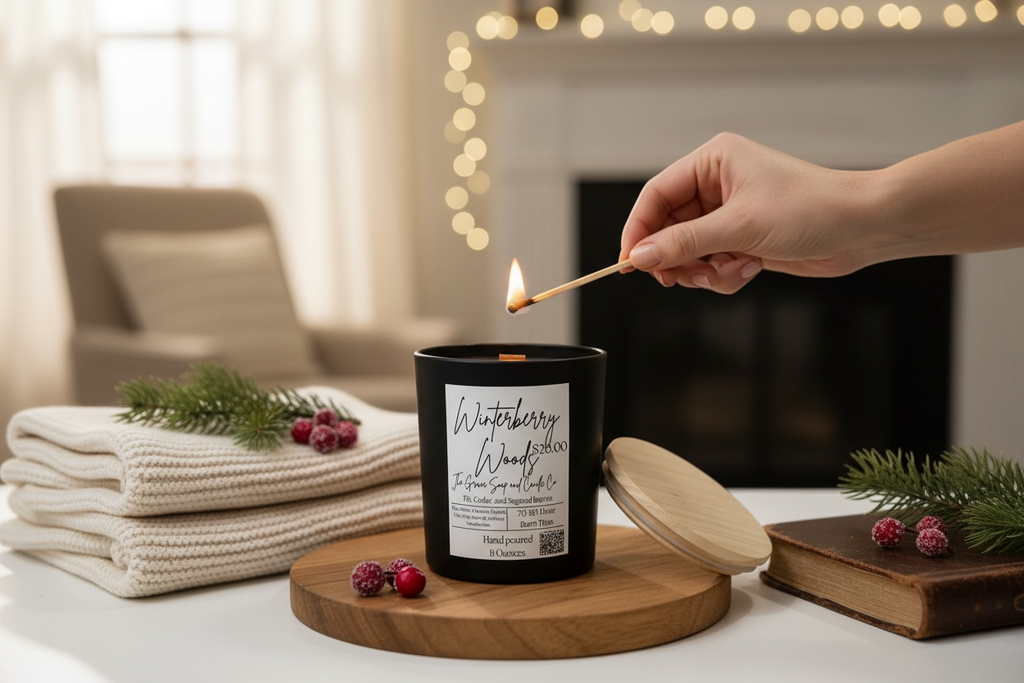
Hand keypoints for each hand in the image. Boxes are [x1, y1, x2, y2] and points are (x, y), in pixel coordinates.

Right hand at [619, 133, 881, 293]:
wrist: (862, 228)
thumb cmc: (811, 209)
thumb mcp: (740, 227)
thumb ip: (684, 243)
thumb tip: (640, 256)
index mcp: (713, 162)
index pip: (656, 195)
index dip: (639, 230)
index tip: (630, 261)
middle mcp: (717, 184)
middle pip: (668, 228)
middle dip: (676, 257)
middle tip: (679, 278)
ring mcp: (729, 213)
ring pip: (688, 251)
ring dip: (704, 270)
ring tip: (731, 271)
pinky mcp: (742, 238)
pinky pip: (711, 263)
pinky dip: (723, 274)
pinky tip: (749, 270)